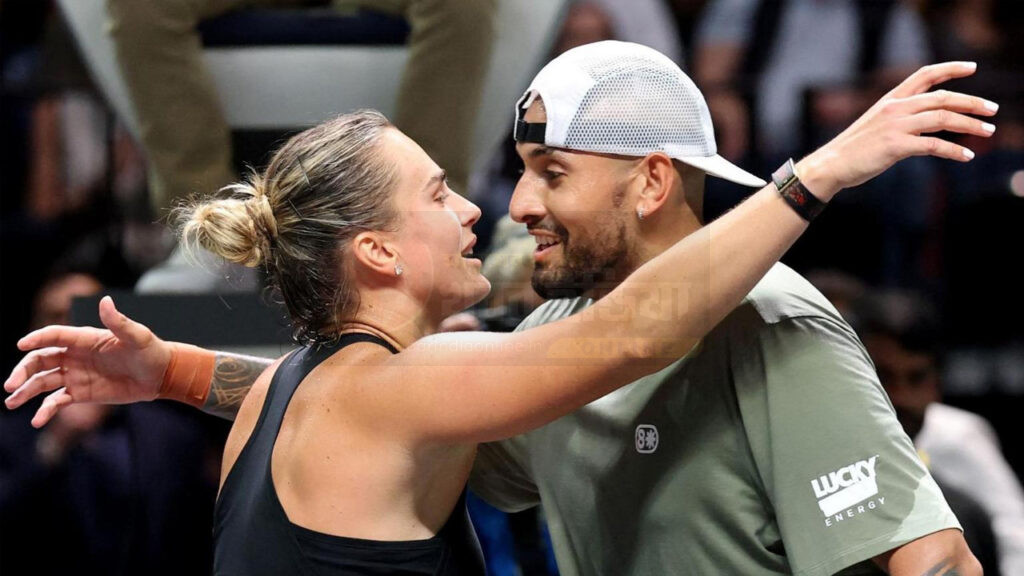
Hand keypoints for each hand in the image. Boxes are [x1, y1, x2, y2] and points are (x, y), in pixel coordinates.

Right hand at [4, 296, 170, 427]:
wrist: (159, 375)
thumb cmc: (150, 350)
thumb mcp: (137, 336)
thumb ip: (119, 322)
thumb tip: (105, 301)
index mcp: (84, 339)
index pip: (54, 336)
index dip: (37, 339)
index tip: (21, 345)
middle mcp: (74, 356)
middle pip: (40, 360)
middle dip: (23, 371)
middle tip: (10, 385)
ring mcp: (75, 375)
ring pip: (43, 382)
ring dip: (26, 391)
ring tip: (10, 403)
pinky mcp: (80, 393)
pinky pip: (57, 401)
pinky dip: (46, 410)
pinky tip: (38, 420)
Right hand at [797, 62, 997, 200]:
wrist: (831, 164)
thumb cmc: (854, 148)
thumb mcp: (876, 123)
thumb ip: (900, 117)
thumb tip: (927, 120)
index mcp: (890, 100)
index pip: (925, 75)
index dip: (951, 69)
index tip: (972, 68)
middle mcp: (895, 108)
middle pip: (943, 98)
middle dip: (972, 102)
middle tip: (992, 109)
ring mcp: (895, 126)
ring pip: (943, 119)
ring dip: (970, 125)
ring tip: (988, 132)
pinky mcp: (895, 146)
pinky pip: (933, 145)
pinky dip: (953, 151)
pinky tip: (966, 157)